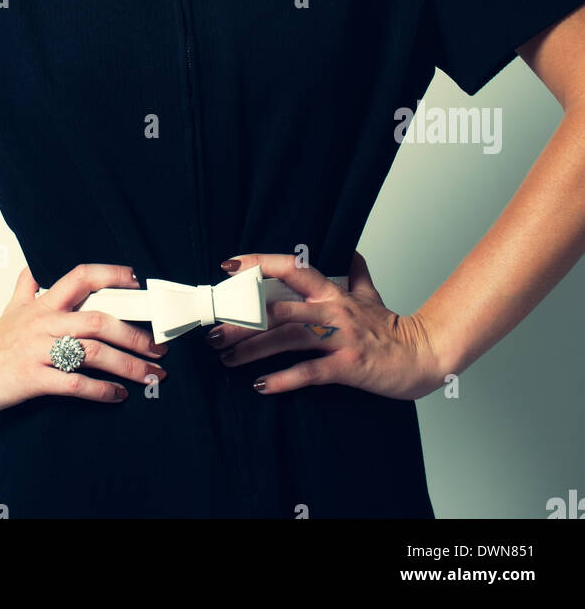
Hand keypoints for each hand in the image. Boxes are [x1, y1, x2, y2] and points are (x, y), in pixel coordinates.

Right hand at [0, 263, 168, 414]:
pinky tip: (117, 395)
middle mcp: (45, 322)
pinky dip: (101, 390)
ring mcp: (39, 350)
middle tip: (159, 349)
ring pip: (93, 352)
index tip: (139, 284)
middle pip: (99, 320)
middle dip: (135, 334)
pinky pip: (74, 383)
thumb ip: (27, 287)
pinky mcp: (33, 378)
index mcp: (44, 303)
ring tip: (150, 376)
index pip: (82, 277)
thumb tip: (33, 269)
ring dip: (128, 365)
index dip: (113, 275)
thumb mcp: (12, 309)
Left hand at [206, 251, 443, 400]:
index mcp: (333, 291)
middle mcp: (333, 309)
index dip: (259, 263)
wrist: (423, 355)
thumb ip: (357, 273)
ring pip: (287, 338)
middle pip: (277, 308)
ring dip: (253, 349)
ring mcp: (340, 337)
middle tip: (215, 331)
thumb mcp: (371, 294)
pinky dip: (284, 378)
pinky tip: (262, 385)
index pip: (291, 267)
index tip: (229, 266)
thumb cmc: (391, 328)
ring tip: (227, 358)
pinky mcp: (347, 365)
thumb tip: (352, 253)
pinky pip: (310, 371)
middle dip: (242, 321)